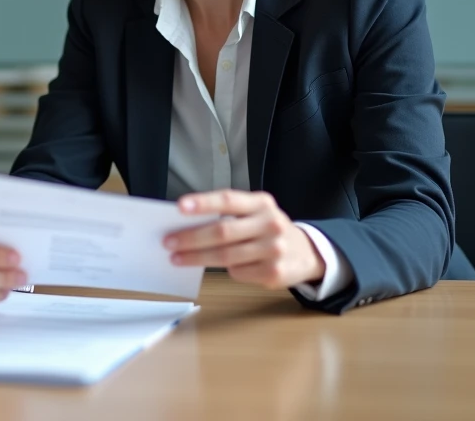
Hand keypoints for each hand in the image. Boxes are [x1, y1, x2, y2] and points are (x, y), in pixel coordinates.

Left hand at [165, 190, 323, 289]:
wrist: (306, 252)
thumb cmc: (266, 228)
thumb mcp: (254, 213)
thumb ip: (228, 215)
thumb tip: (186, 224)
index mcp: (262, 203)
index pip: (228, 200)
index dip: (203, 203)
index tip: (180, 207)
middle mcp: (270, 224)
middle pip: (223, 231)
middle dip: (191, 237)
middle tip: (168, 241)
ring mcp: (274, 250)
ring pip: (226, 256)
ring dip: (197, 258)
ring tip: (177, 258)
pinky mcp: (274, 273)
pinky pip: (238, 272)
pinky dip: (225, 270)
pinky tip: (218, 266)